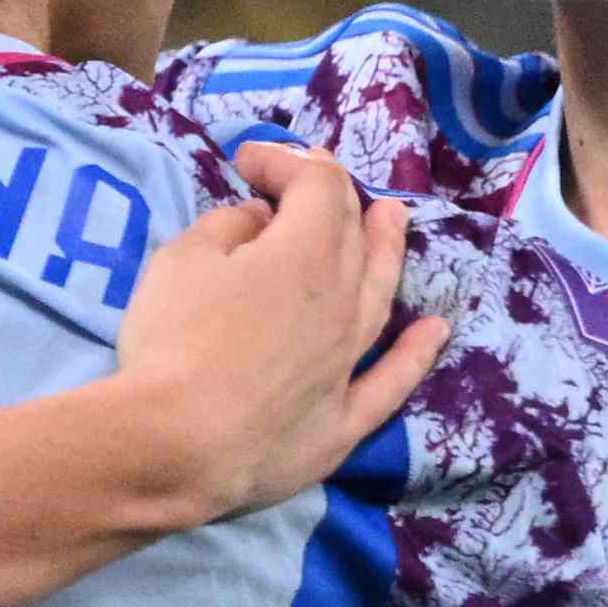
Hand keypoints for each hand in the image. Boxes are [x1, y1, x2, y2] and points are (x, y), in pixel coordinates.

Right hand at [119, 147, 448, 516]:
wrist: (175, 446)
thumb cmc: (172, 341)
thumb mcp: (183, 260)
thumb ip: (228, 228)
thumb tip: (259, 221)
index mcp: (308, 252)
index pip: (316, 184)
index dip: (285, 160)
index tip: (246, 161)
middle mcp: (344, 301)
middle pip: (354, 233)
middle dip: (332, 196)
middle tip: (307, 180)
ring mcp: (350, 362)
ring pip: (381, 294)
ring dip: (388, 250)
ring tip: (392, 220)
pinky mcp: (344, 421)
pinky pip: (392, 380)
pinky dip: (416, 352)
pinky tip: (435, 332)